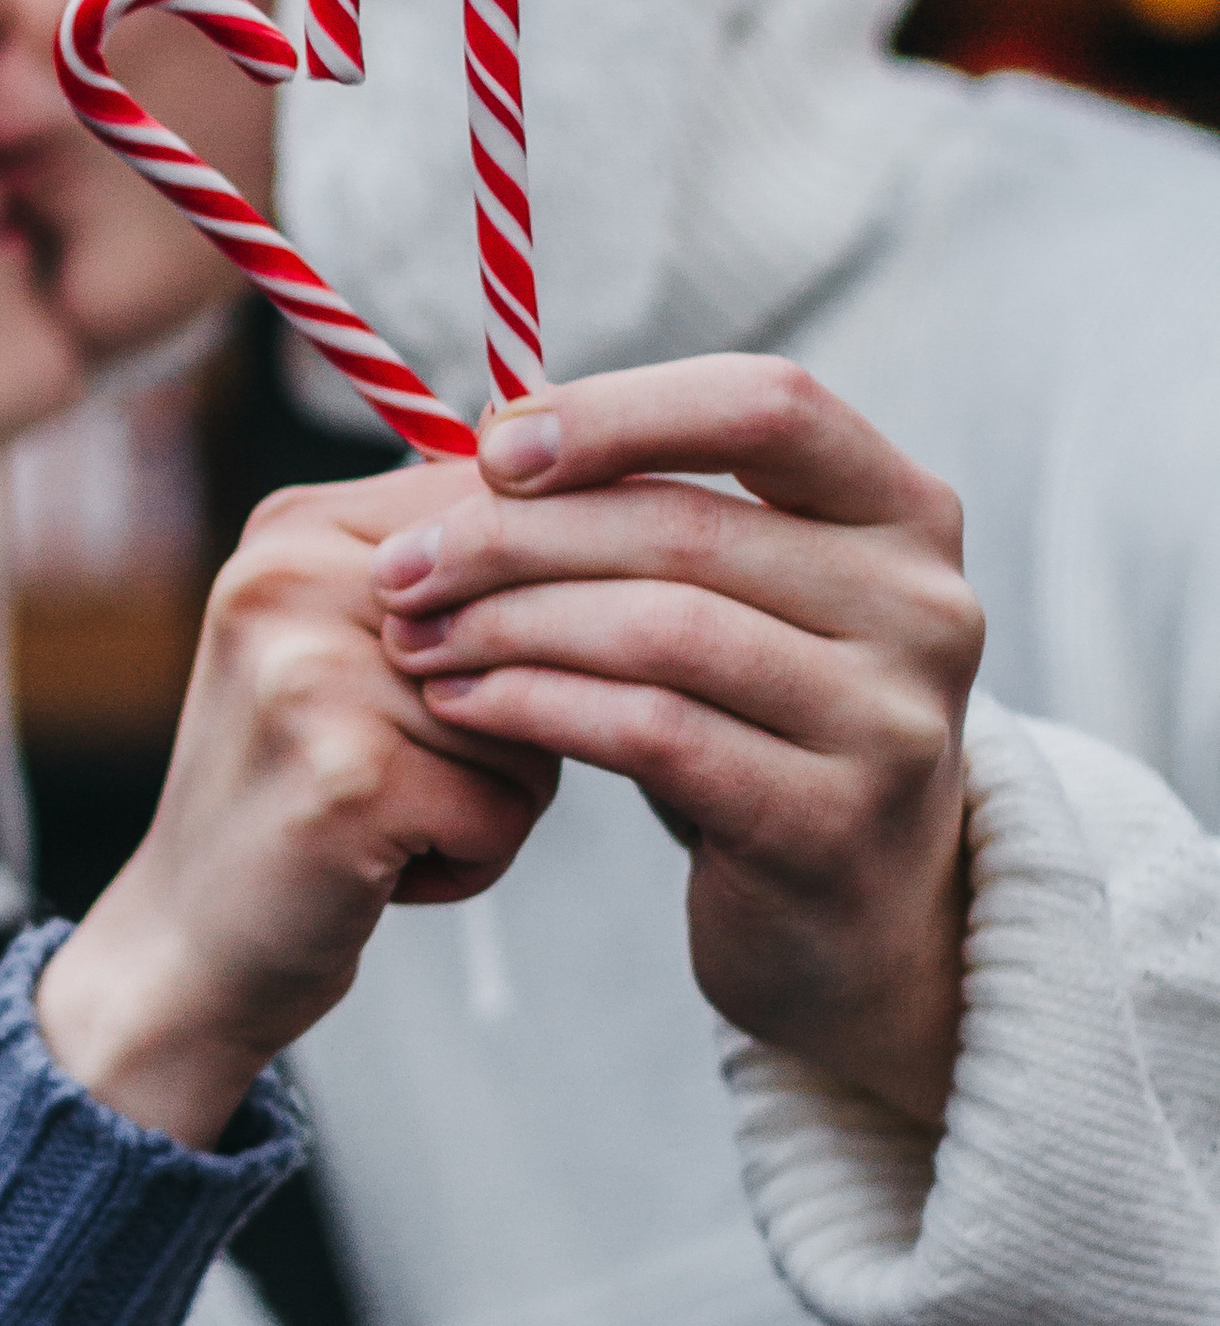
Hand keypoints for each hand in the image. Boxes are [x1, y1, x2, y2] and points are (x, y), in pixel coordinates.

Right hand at [38, 468, 560, 1147]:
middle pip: (531, 619)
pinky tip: (384, 868)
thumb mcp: (349, 648)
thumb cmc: (299, 795)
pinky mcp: (347, 774)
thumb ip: (454, 575)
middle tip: (412, 765)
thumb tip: (615, 506)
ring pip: (532, 718)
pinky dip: (472, 856)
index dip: (537, 613)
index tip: (452, 689)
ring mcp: (310, 673)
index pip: (506, 508)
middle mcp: (289, 576)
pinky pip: (508, 806)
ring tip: (388, 820)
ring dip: (493, 796)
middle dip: (514, 715)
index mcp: (294, 526)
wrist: (187, 947)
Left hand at [372, 358, 984, 1127]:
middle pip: (687, 529)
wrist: (855, 921)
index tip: (492, 445)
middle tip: (403, 569)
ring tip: (418, 637)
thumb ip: (651, 508)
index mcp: (906, 513)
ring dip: (510, 625)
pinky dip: (538, 706)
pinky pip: (652, 734)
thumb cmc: (761, 723)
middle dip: (515, 539)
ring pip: (661, 631)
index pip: (766, 404)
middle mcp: (923, 606)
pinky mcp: (828, 823)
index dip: (619, 412)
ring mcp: (888, 721)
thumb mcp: (743, 598)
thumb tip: (488, 430)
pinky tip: (464, 702)